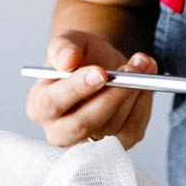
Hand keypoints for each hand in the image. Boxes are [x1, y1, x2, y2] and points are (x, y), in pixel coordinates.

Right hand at [26, 30, 155, 148]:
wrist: (104, 67)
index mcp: (39, 106)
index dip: (77, 88)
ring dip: (133, 93)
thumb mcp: (70, 42)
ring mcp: (89, 143)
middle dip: (110, 96)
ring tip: (142, 64)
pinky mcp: (117, 144)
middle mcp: (60, 131)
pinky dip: (143, 103)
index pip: (52, 103)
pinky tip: (146, 82)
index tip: (100, 72)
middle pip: (83, 123)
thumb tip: (67, 60)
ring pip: (113, 126)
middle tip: (129, 71)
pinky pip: (133, 128)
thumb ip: (63, 47)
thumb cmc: (81, 57)